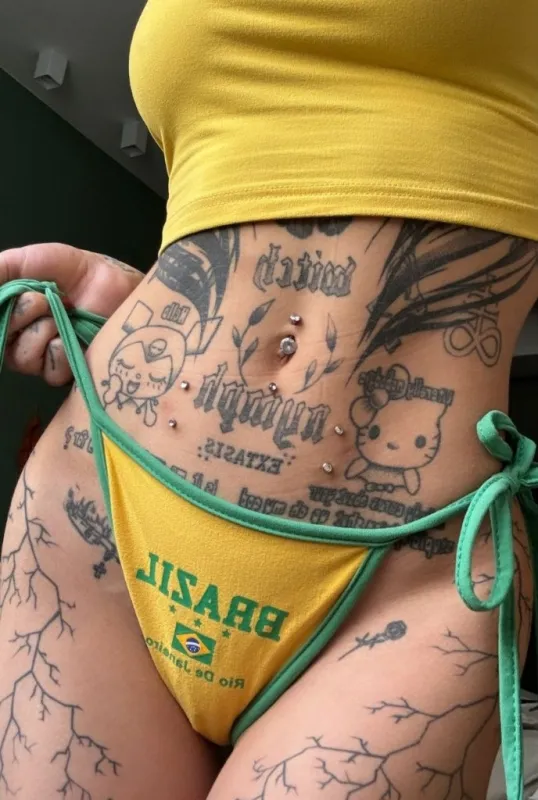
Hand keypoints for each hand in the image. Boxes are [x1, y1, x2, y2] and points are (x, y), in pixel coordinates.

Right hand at [0, 243, 144, 384]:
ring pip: (22, 359)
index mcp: (6, 316)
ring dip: (43, 330)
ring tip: (63, 313)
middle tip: (43, 299)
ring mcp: (41, 359)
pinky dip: (61, 348)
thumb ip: (1, 270)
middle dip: (21, 314)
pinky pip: (50, 369)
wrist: (110, 283)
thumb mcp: (27, 261)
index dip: (3, 316)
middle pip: (2, 343)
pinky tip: (73, 334)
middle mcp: (18, 340)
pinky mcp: (66, 371)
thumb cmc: (71, 272)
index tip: (25, 299)